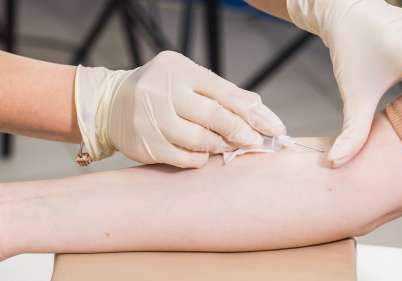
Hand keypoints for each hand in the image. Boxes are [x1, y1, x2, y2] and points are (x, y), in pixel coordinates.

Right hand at [75, 51, 285, 167]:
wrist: (111, 104)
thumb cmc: (161, 89)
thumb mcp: (188, 78)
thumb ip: (221, 91)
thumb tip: (257, 106)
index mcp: (180, 71)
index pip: (225, 93)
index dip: (253, 112)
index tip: (274, 127)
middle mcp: (164, 92)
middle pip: (214, 116)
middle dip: (241, 131)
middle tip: (257, 142)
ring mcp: (152, 120)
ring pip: (200, 141)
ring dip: (222, 146)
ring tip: (229, 145)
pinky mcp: (146, 145)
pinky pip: (184, 159)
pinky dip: (201, 159)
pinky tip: (205, 153)